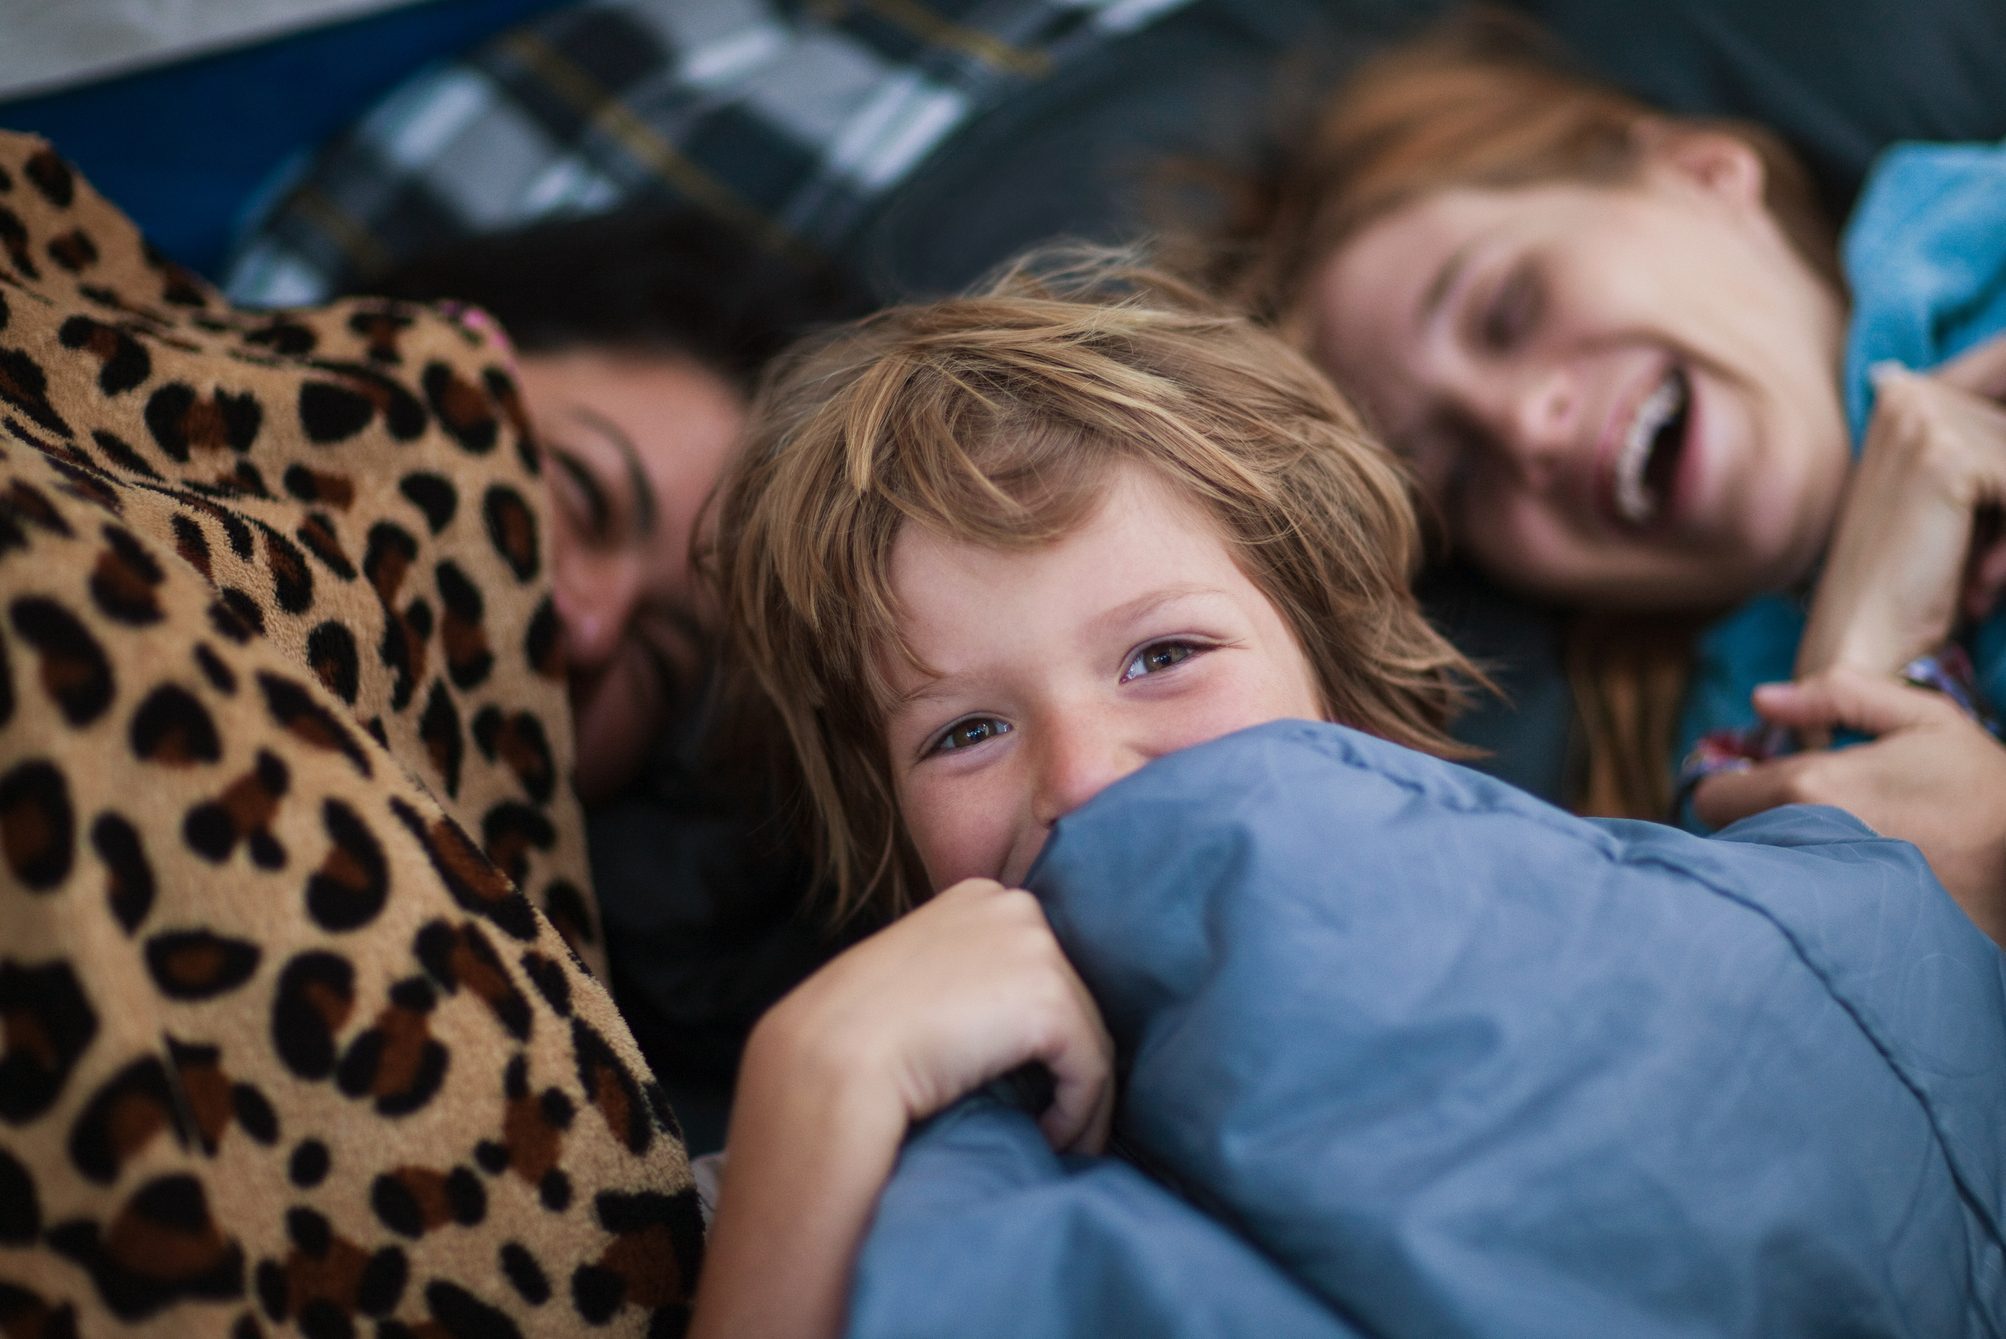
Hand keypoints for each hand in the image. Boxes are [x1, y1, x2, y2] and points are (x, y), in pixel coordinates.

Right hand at [753, 877, 1114, 1152]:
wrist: (836, 1054)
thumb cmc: (860, 1029)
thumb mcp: (920, 976)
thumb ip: (968, 977)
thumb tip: (1010, 1025)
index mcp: (982, 895)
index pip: (1037, 963)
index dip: (1039, 1023)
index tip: (1031, 1072)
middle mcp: (1016, 907)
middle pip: (1071, 997)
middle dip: (1064, 1059)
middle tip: (1048, 1112)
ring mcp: (1036, 950)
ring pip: (1089, 1037)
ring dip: (1076, 1096)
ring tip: (1051, 1135)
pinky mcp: (1050, 1003)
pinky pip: (1090, 1072)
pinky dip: (1077, 1115)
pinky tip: (1046, 1139)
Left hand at [1692, 667, 2005, 944]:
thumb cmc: (1983, 790)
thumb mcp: (1925, 721)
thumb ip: (1838, 696)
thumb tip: (1762, 698)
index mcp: (1809, 788)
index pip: (1712, 799)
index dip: (1732, 789)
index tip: (1761, 789)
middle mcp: (1802, 845)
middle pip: (1729, 845)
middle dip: (1750, 829)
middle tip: (1798, 822)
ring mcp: (1821, 898)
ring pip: (1758, 882)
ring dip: (1773, 868)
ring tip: (1825, 856)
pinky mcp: (1846, 938)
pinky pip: (1796, 919)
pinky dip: (1806, 906)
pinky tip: (1844, 893)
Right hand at [1795, 338, 2005, 678]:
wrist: (1862, 640)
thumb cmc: (1913, 580)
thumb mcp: (1955, 499)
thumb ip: (1987, 448)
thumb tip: (1989, 420)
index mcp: (1902, 392)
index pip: (2004, 376)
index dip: (1999, 468)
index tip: (1982, 514)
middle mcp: (1907, 393)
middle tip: (1988, 563)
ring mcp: (1922, 421)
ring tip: (1985, 575)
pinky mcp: (1945, 459)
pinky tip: (1985, 580)